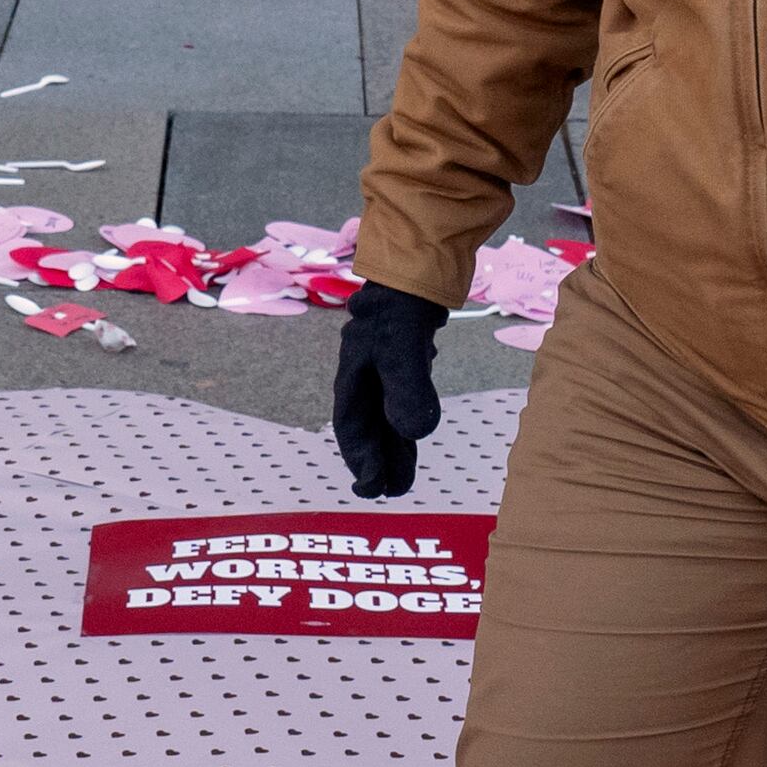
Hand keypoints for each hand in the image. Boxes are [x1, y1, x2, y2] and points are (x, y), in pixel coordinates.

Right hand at [330, 284, 450, 497]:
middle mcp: (363, 379)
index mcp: (353, 379)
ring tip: (400, 481)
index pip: (352, 430)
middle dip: (375, 463)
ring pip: (384, 420)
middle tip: (386, 494)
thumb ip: (408, 390)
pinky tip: (410, 437)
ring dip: (392, 450)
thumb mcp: (403, 350)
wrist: (413, 272)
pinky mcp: (402, 364)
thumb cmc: (401, 309)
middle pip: (367, 430)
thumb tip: (414, 434)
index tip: (372, 488)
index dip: (361, 461)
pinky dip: (404, 425)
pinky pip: (399, 404)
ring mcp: (381, 372)